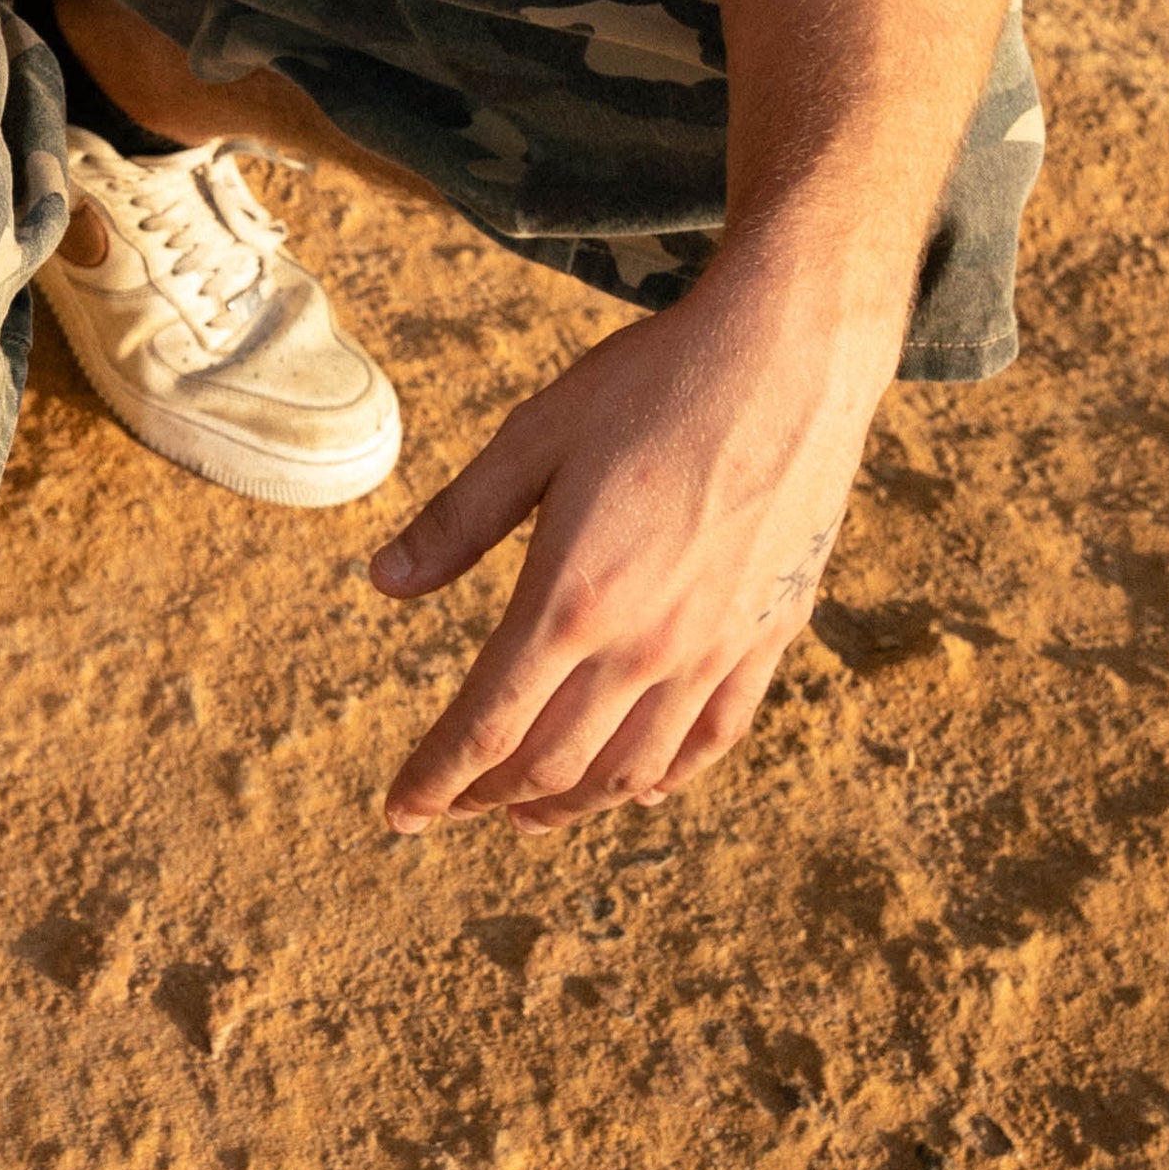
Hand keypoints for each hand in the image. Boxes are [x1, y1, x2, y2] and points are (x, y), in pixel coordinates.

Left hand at [368, 250, 891, 829]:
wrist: (789, 354)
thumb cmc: (651, 383)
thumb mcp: (533, 437)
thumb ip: (456, 522)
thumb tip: (379, 583)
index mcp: (572, 597)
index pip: (488, 724)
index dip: (437, 778)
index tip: (399, 813)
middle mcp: (645, 645)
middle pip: (552, 760)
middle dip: (489, 796)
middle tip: (451, 809)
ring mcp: (714, 649)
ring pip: (631, 768)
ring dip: (571, 804)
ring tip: (527, 815)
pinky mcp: (767, 636)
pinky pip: (713, 737)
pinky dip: (667, 776)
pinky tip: (641, 788)